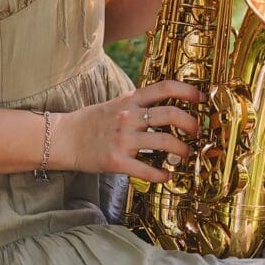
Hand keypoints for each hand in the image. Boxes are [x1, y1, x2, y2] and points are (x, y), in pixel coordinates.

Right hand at [52, 80, 202, 180]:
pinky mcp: (117, 161)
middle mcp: (128, 116)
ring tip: (186, 154)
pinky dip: (162, 175)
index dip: (187, 91)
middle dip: (191, 124)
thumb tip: (164, 105)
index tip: (202, 99)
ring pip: (165, 142)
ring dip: (183, 150)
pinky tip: (166, 176)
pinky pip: (148, 169)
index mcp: (129, 100)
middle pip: (171, 114)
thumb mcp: (115, 104)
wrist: (62, 138)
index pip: (164, 88)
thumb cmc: (90, 122)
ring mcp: (123, 139)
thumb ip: (137, 104)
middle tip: (197, 132)